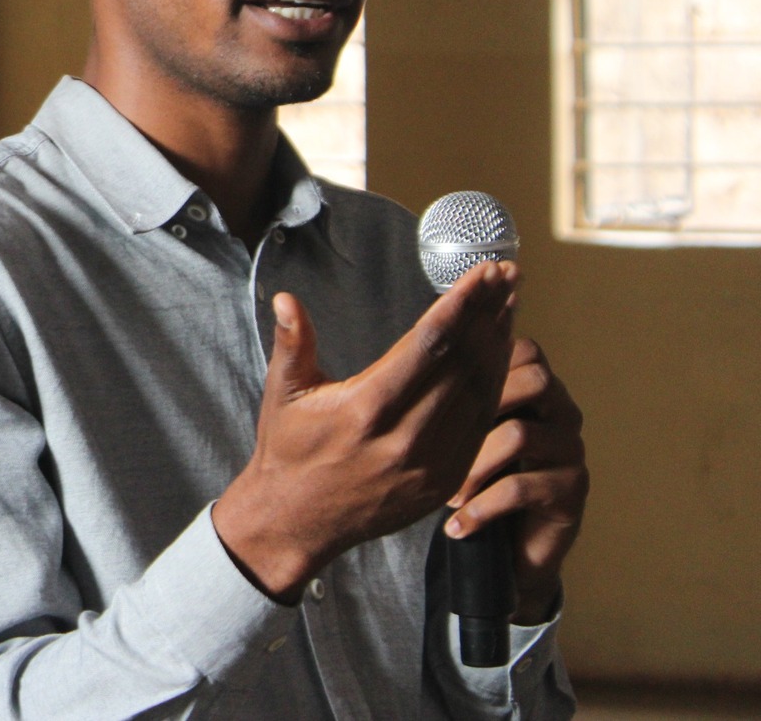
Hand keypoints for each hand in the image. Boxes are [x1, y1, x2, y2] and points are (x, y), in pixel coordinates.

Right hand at [213, 261, 518, 601]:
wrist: (299, 519)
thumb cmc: (290, 450)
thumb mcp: (283, 394)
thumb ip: (293, 343)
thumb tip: (286, 298)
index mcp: (365, 409)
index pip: (428, 345)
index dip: (461, 305)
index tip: (482, 273)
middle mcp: (405, 437)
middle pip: (463, 364)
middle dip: (489, 314)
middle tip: (507, 275)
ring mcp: (431, 463)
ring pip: (480, 393)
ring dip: (499, 345)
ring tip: (509, 304)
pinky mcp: (444, 480)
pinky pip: (480, 425)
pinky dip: (495, 386)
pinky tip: (501, 357)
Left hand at [446, 336, 586, 622]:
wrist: (507, 547)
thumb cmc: (474, 475)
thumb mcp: (459, 429)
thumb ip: (451, 391)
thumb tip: (407, 352)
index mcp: (536, 387)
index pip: (523, 349)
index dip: (481, 362)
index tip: (434, 389)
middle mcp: (562, 411)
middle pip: (534, 381)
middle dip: (478, 409)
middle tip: (436, 446)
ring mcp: (572, 450)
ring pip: (520, 434)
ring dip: (473, 468)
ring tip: (446, 496)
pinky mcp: (572, 491)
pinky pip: (522, 488)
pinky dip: (481, 508)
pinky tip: (456, 525)